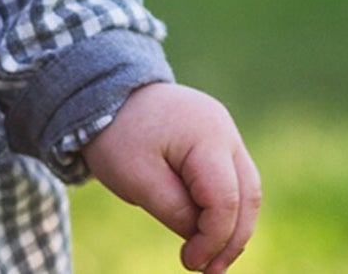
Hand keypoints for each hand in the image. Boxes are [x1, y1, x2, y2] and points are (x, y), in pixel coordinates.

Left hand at [83, 82, 260, 273]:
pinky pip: (230, 177)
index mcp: (206, 135)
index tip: (191, 263)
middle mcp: (224, 130)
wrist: (101, 91)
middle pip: (245, 195)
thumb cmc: (116, 134)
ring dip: (232, 225)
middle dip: (231, 239)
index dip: (213, 239)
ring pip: (244, 188)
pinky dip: (223, 206)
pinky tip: (206, 230)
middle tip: (210, 271)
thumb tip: (203, 238)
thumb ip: (174, 210)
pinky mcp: (215, 136)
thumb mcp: (136, 178)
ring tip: (210, 258)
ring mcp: (223, 130)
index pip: (224, 199)